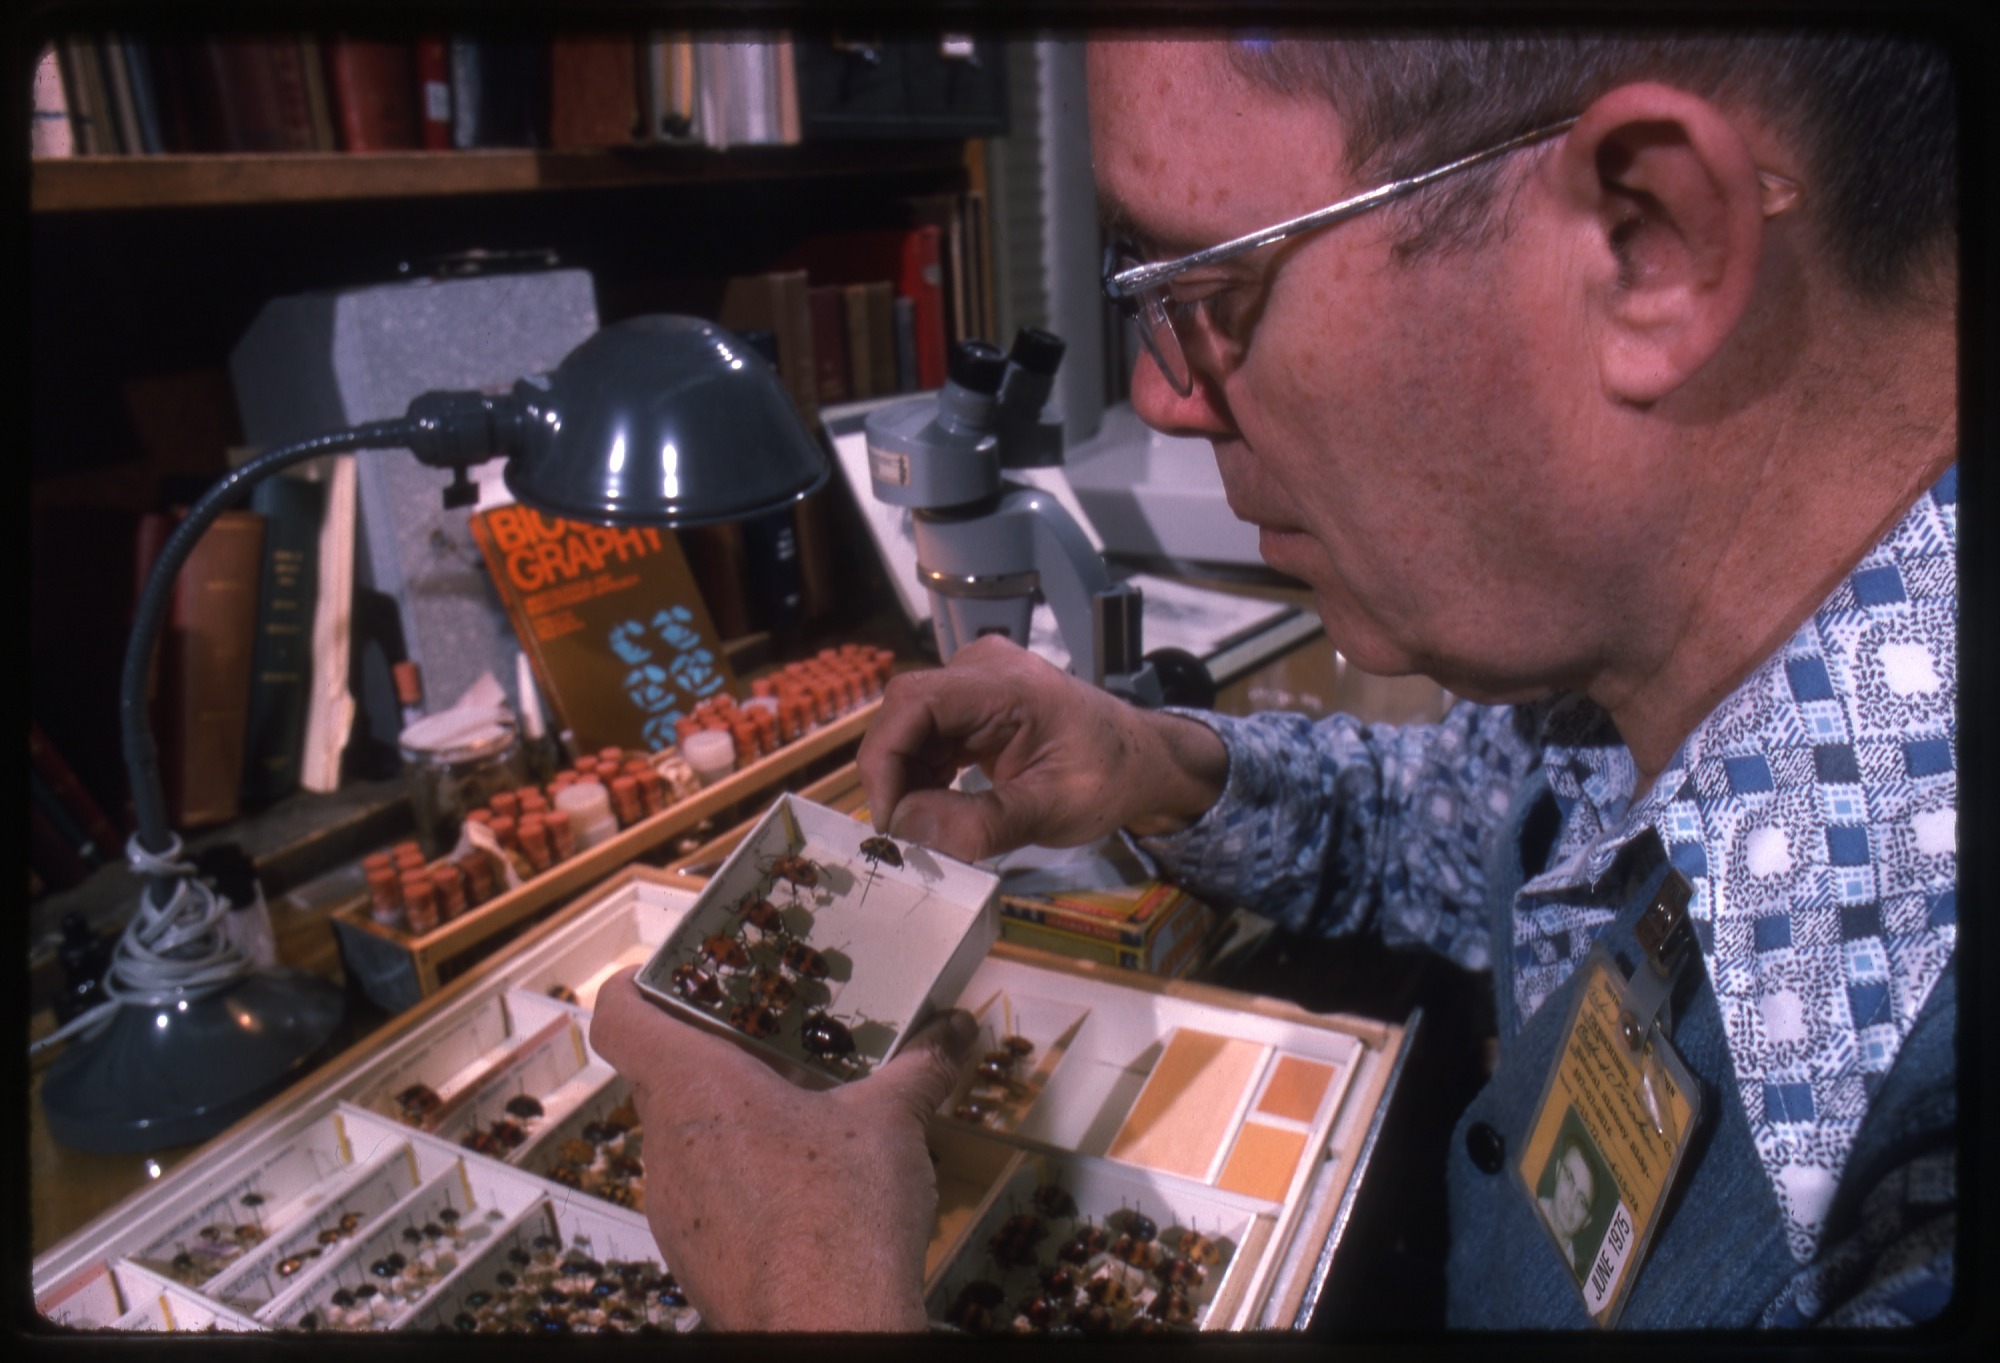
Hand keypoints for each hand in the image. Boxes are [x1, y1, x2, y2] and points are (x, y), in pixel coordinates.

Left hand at [587, 968, 975, 1330]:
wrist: (829, 1329)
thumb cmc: (839, 1221)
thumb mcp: (892, 1121)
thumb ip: (918, 1067)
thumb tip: (952, 1032)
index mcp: (694, 1087)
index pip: (620, 1017)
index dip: (638, 986)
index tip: (672, 976)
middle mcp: (666, 1144)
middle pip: (660, 1077)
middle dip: (716, 1056)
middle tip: (771, 1041)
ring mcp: (673, 1206)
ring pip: (685, 1139)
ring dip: (732, 1122)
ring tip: (798, 1113)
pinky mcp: (694, 1253)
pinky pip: (704, 1195)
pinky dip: (742, 1179)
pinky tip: (802, 1184)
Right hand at [857, 634, 1228, 863]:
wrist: (1142, 761)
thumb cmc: (1109, 780)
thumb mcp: (1051, 811)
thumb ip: (981, 823)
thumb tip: (906, 830)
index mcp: (1009, 684)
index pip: (916, 701)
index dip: (886, 757)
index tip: (888, 817)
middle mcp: (982, 667)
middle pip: (906, 712)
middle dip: (894, 774)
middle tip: (903, 833)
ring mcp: (975, 679)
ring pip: (910, 725)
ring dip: (907, 777)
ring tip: (924, 826)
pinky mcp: (973, 700)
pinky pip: (927, 732)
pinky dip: (922, 772)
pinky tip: (937, 806)